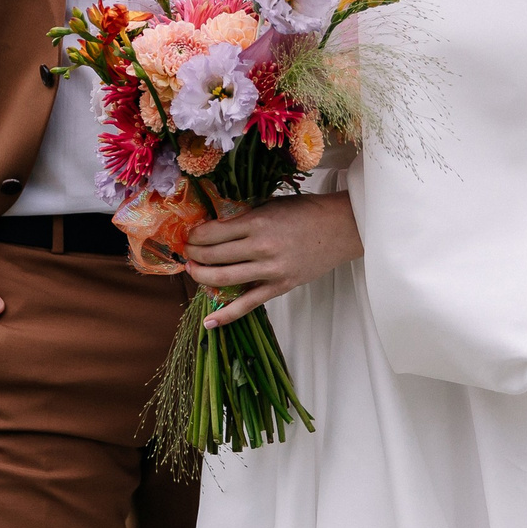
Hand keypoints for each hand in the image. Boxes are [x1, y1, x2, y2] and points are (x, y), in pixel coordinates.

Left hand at [183, 194, 362, 328]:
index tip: (188, 236)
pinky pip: (248, 304)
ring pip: (224, 279)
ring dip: (202, 277)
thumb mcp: (269, 205)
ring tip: (192, 272)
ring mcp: (271, 270)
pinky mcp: (280, 287)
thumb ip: (243, 217)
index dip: (195, 236)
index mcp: (257, 222)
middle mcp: (261, 246)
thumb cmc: (304, 212)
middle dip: (194, 255)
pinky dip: (227, 314)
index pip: (213, 232)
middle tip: (187, 253)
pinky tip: (209, 322)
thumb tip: (212, 226)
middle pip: (214, 255)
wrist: (339, 228)